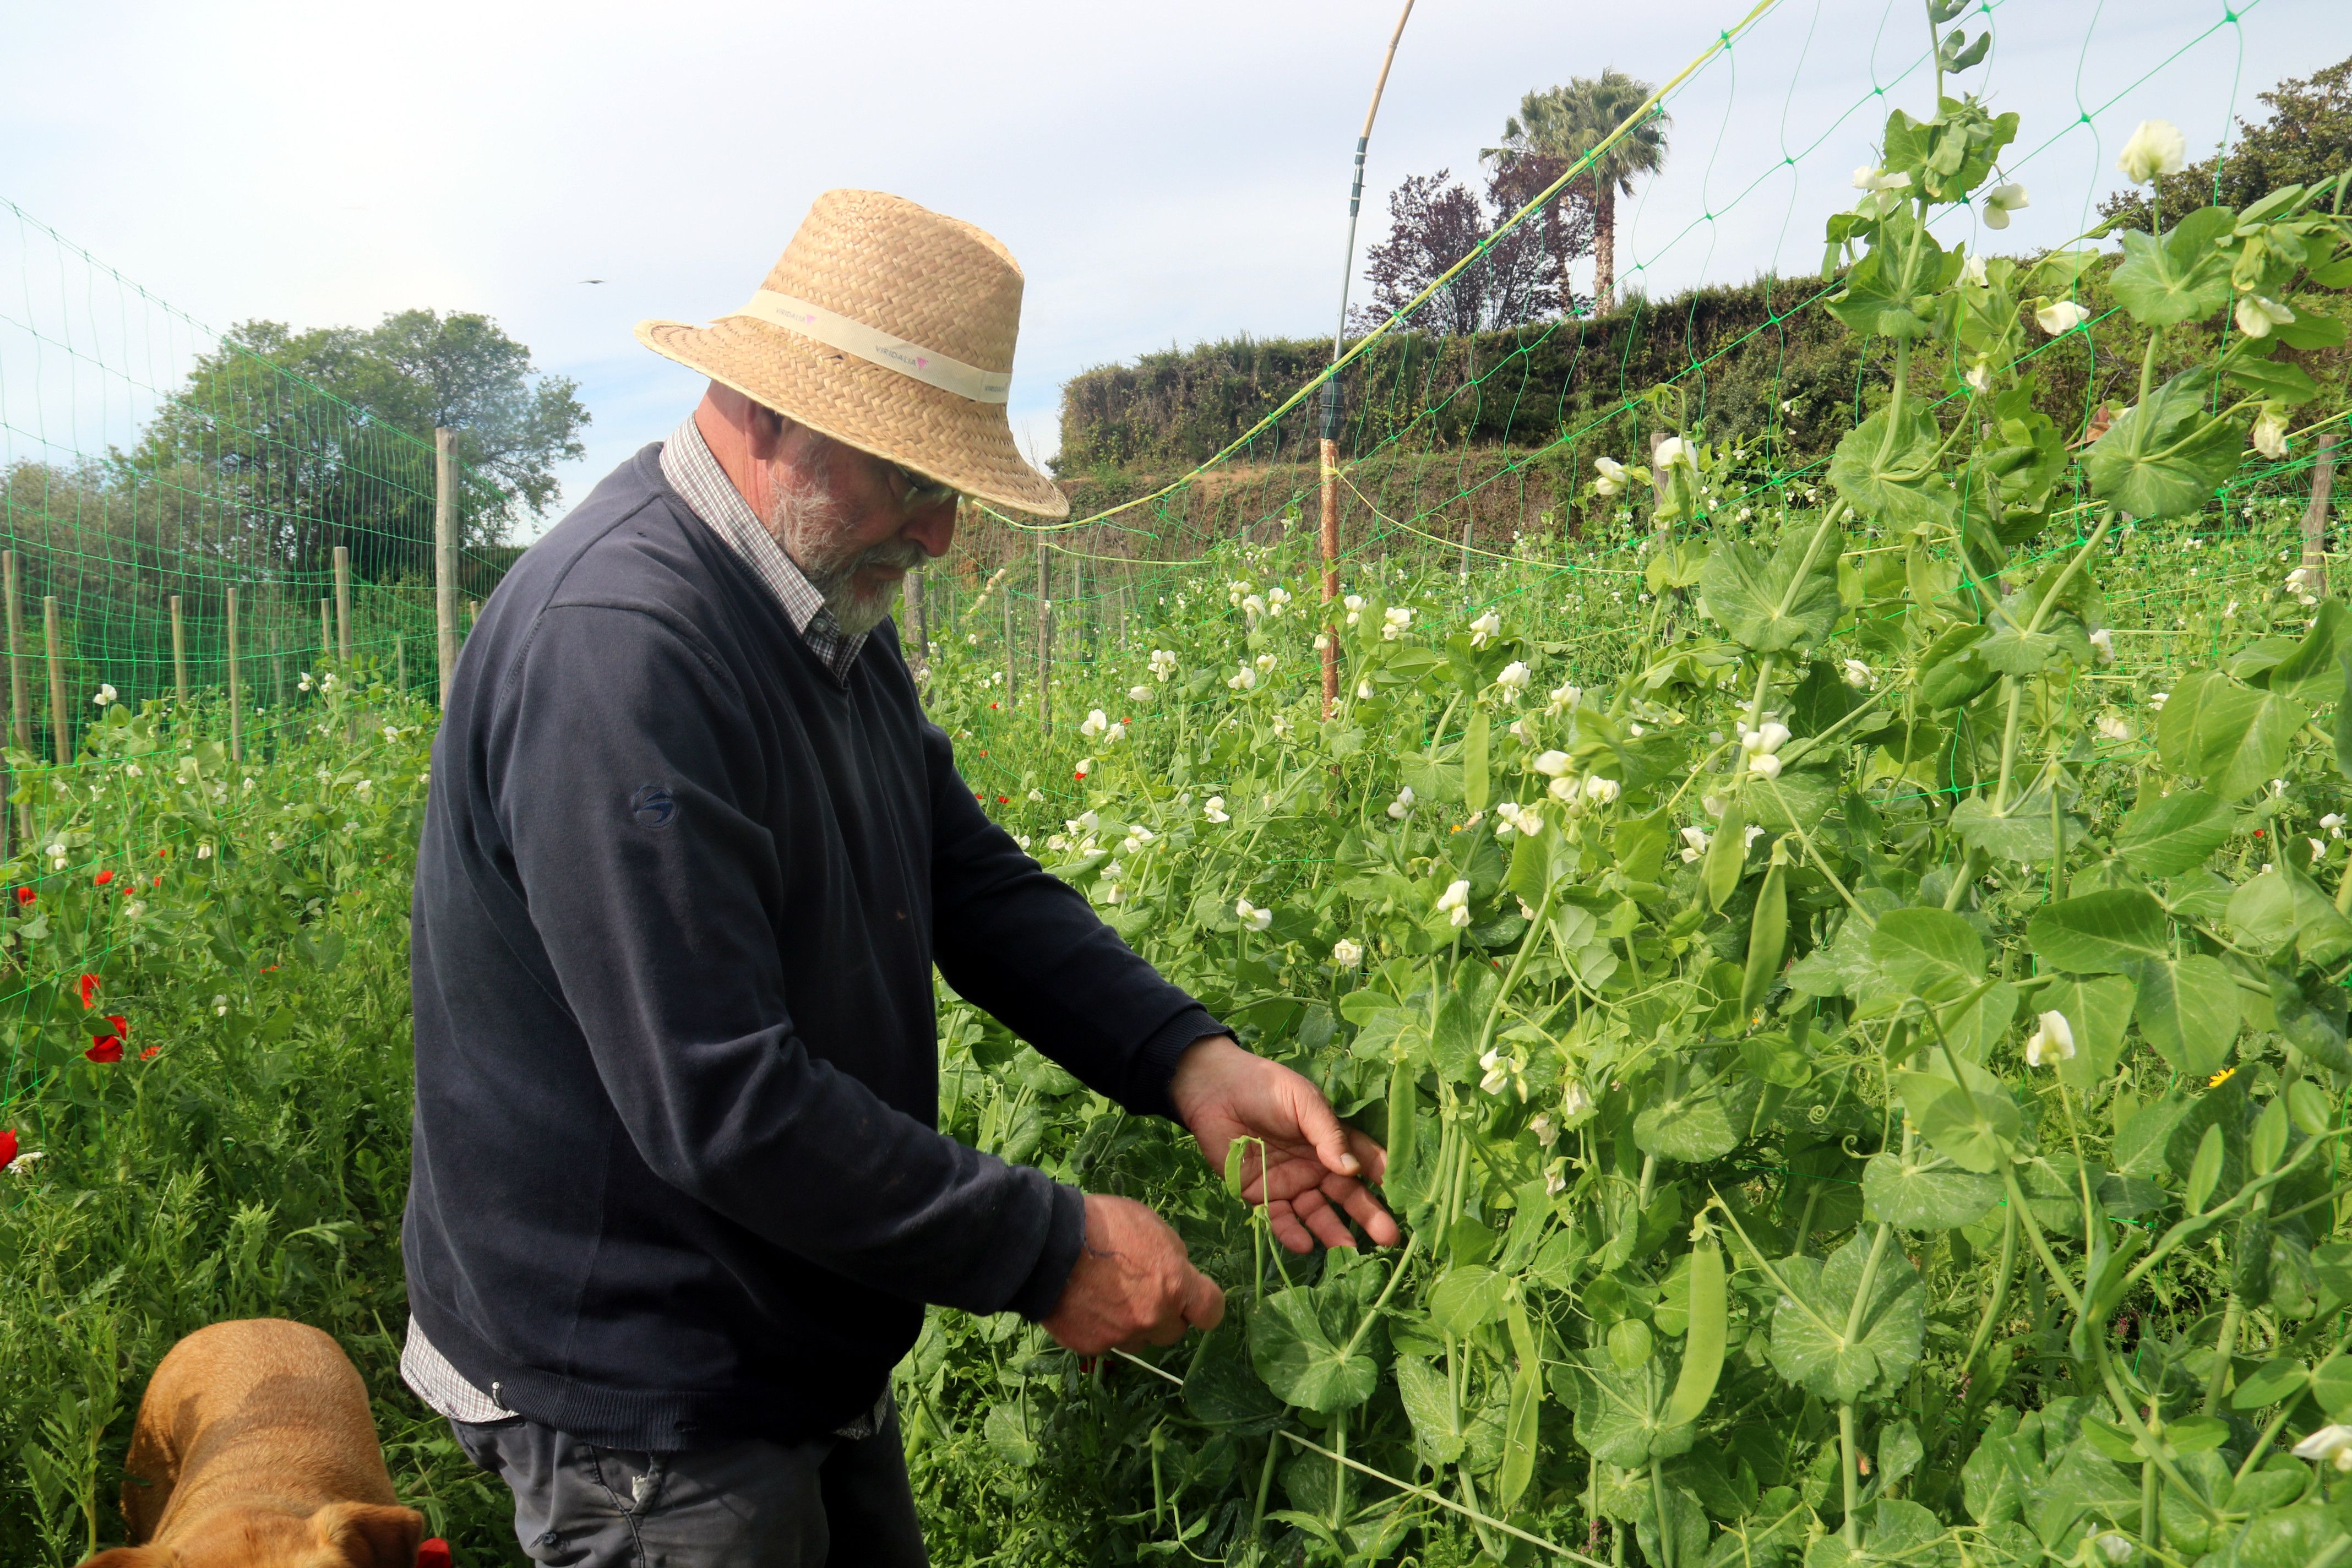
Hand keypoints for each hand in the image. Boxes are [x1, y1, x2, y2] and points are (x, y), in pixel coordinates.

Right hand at [1041, 1193, 1224, 1354]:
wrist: (1045, 1244)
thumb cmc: (1101, 1223)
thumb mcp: (1149, 1224)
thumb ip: (1171, 1256)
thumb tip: (1177, 1273)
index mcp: (1175, 1284)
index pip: (1211, 1312)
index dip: (1203, 1305)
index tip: (1193, 1300)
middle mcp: (1153, 1317)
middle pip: (1174, 1330)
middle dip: (1164, 1314)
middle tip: (1142, 1291)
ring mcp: (1121, 1335)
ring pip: (1140, 1339)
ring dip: (1133, 1324)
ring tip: (1108, 1296)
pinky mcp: (1092, 1346)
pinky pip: (1108, 1342)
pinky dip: (1102, 1328)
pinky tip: (1087, 1305)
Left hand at [1169, 1035, 1400, 1253]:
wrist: (1214, 1091)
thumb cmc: (1265, 1088)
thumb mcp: (1304, 1103)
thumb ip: (1328, 1134)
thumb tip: (1353, 1169)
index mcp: (1330, 1139)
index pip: (1365, 1161)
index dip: (1383, 1179)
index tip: (1403, 1199)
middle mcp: (1315, 1165)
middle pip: (1347, 1195)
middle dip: (1368, 1215)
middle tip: (1389, 1237)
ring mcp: (1290, 1182)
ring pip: (1317, 1213)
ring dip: (1333, 1232)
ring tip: (1349, 1251)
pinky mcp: (1261, 1194)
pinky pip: (1280, 1219)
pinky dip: (1292, 1233)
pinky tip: (1305, 1244)